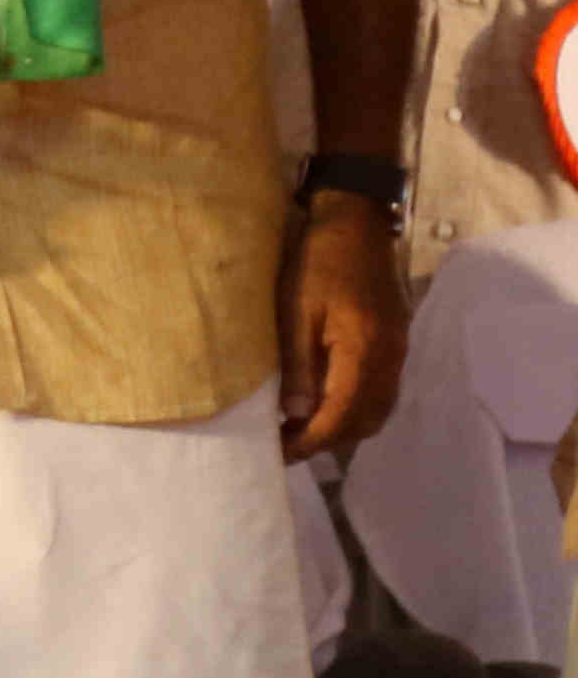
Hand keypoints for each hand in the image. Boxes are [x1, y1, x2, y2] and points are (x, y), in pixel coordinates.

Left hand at [278, 191, 408, 459]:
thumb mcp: (295, 311)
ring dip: (342, 427)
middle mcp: (390, 360)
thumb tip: (296, 416)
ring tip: (301, 429)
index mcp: (365, 352)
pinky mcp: (397, 344)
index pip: (341, 416)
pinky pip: (382, 392)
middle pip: (364, 421)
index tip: (279, 453)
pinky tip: (327, 404)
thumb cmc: (316, 262)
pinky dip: (356, 408)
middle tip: (285, 444)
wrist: (356, 224)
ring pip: (377, 410)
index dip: (310, 441)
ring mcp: (398, 352)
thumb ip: (299, 366)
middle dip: (325, 440)